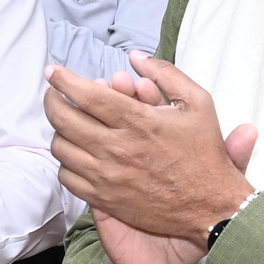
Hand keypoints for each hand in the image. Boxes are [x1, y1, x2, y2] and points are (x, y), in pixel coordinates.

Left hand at [43, 57, 257, 263]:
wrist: (211, 207)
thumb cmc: (205, 153)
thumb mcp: (198, 103)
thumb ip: (166, 74)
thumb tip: (135, 56)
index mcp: (138, 122)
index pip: (86, 95)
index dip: (63, 79)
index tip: (54, 72)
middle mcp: (117, 148)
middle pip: (64, 119)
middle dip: (52, 100)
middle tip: (54, 94)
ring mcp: (107, 176)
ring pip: (61, 148)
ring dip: (59, 131)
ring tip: (68, 124)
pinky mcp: (103, 199)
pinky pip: (67, 176)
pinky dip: (66, 161)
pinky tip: (76, 153)